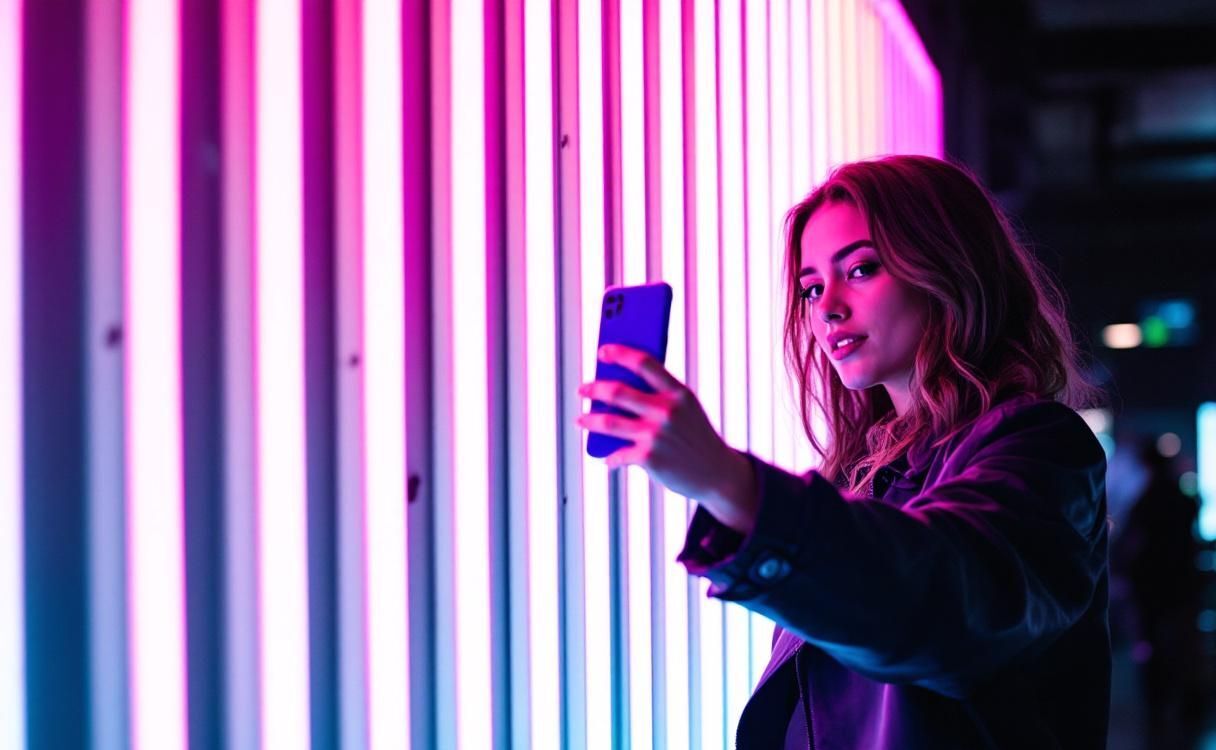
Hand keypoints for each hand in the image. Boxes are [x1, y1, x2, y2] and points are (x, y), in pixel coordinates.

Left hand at [574, 344, 757, 532]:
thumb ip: (660, 397)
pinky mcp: (649, 458)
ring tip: (580, 420)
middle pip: (618, 391)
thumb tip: (619, 388)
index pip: (644, 363)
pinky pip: (618, 455)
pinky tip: (609, 459)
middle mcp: (666, 411)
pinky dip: (611, 458)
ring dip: (588, 420)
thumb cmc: (696, 437)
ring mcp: (656, 435)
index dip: (620, 354)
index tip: (602, 351)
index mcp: (678, 393)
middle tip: (582, 389)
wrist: (717, 474)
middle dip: (594, 388)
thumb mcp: (686, 410)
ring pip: (608, 422)